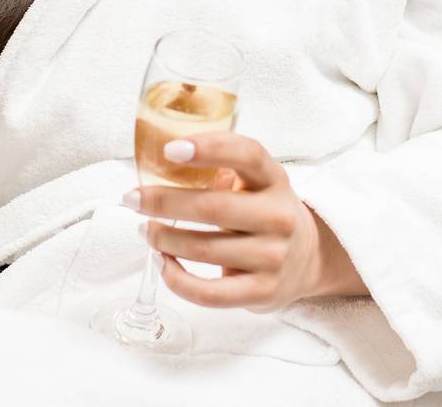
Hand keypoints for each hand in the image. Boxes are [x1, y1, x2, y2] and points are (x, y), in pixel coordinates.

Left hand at [126, 132, 365, 312]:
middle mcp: (279, 216)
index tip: (169, 150)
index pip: (247, 154)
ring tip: (146, 231)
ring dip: (163, 240)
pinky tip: (162, 264)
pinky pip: (208, 293)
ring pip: (203, 250)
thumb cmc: (265, 212)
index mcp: (274, 180)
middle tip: (132, 199)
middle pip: (212, 207)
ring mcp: (273, 257)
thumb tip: (157, 164)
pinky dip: (176, 279)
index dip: (208, 149)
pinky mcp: (262, 292)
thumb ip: (221, 171)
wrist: (309, 258)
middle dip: (162, 203)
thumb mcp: (256, 183)